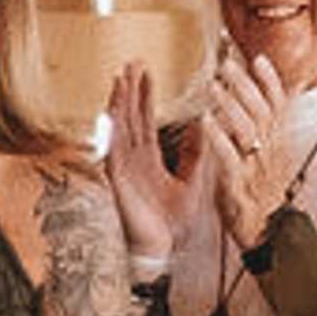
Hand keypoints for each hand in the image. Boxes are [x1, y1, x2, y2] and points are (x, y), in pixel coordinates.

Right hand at [104, 60, 182, 274]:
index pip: (146, 122)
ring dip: (121, 100)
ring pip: (120, 126)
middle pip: (130, 118)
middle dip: (130, 90)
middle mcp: (133, 161)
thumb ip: (196, 154)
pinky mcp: (118, 176)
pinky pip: (114, 144)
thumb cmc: (174, 226)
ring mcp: (123, 168)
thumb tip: (202, 125)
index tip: (146, 73)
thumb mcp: (194, 182)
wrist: (163, 252)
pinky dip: (114, 124)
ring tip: (122, 74)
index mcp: (149, 162)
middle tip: (131, 63)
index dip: (145, 98)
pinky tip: (115, 105)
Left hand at [194, 48, 295, 245]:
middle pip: (263, 111)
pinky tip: (204, 120)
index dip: (271, 81)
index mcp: (278, 143)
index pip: (280, 105)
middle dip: (245, 85)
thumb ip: (273, 126)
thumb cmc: (263, 192)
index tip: (258, 58)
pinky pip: (230, 156)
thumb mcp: (272, 155)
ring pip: (249, 129)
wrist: (267, 233)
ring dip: (231, 105)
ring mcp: (257, 168)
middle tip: (227, 63)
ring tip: (213, 85)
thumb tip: (285, 96)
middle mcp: (271, 152)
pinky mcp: (240, 185)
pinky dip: (218, 136)